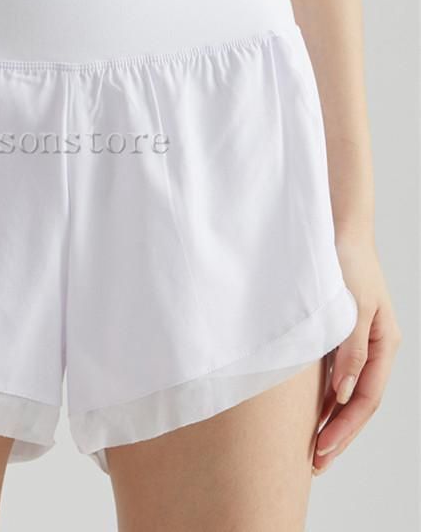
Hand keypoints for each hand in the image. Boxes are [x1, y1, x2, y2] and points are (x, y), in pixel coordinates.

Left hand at [312, 235, 400, 474]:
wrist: (336, 228)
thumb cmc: (345, 262)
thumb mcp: (351, 307)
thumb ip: (349, 351)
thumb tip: (342, 394)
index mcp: (385, 345)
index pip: (366, 400)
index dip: (344, 429)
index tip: (321, 452)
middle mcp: (373, 348)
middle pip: (358, 403)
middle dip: (338, 435)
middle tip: (314, 464)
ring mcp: (357, 342)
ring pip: (346, 392)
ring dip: (329, 420)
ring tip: (310, 447)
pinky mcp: (338, 333)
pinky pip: (333, 373)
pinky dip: (322, 396)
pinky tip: (307, 410)